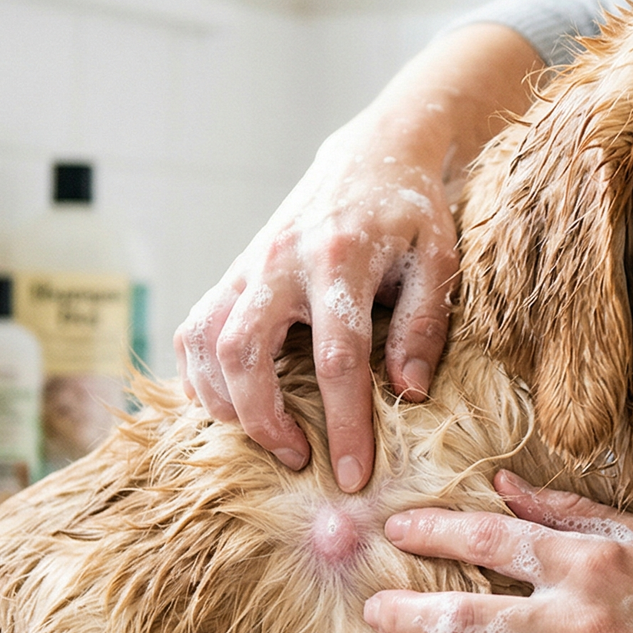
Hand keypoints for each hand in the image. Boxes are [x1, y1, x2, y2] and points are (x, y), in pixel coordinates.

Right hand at [174, 117, 458, 490]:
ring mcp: (247, 265)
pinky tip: (232, 406)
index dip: (344, 423)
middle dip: (264, 420)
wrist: (368, 158)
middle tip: (299, 459)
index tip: (355, 475)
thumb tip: (406, 393)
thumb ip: (424, 326)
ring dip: (226, 403)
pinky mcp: (231, 272)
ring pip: (205, 344)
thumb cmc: (410, 214)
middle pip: (244, 353)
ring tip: (268, 437)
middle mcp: (281, 260)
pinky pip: (193, 331)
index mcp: (340, 257)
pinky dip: (199, 377)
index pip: (337, 357)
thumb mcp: (438, 260)